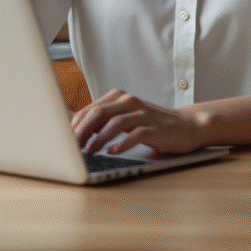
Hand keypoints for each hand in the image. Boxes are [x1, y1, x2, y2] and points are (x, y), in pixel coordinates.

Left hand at [72, 89, 207, 155]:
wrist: (185, 126)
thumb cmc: (150, 124)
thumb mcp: (124, 118)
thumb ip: (102, 121)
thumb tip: (73, 128)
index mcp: (119, 98)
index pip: (90, 109)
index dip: (75, 125)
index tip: (64, 140)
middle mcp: (130, 102)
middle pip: (99, 113)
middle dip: (82, 131)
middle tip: (72, 147)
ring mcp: (143, 114)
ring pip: (115, 123)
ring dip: (99, 139)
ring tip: (89, 152)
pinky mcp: (156, 128)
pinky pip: (136, 134)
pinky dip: (122, 143)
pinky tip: (113, 152)